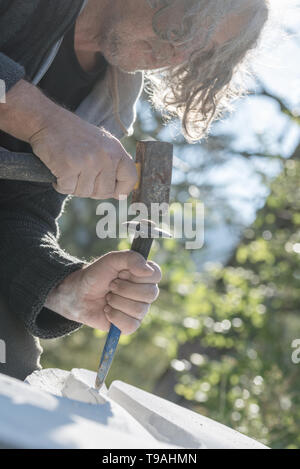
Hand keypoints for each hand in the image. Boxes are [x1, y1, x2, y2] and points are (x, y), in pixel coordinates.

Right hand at [29, 111, 136, 198]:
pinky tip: (58, 169)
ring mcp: (89, 161)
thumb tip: (121, 194)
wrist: (47, 120)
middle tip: (80, 176)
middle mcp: (106, 156)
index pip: (130, 178)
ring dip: (73, 186)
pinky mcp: (70, 166)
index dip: (121, 190)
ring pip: (85, 192)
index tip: (112, 193)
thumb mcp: (101, 144)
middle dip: (91, 190)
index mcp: (116, 150)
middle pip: (105, 192)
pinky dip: (60, 184)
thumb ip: (112, 164)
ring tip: (69, 168)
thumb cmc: (73, 135)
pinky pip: (67, 189)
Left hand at [45, 251, 161, 334]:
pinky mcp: (130, 325)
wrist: (79, 293)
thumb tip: (148, 270)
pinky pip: (130, 325)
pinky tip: (107, 310)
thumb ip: (131, 259)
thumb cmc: (97, 274)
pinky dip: (114, 316)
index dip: (137, 275)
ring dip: (116, 301)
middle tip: (111, 285)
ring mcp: (140, 310)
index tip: (121, 272)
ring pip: (139, 309)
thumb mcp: (111, 260)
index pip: (156, 275)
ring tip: (107, 297)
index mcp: (145, 275)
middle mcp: (146, 293)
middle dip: (124, 288)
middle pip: (150, 294)